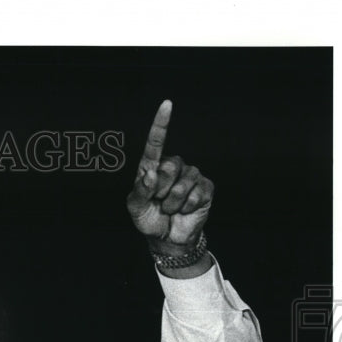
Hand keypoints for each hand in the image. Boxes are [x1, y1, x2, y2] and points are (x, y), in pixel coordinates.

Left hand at [126, 101, 213, 251]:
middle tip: (159, 202)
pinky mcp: (205, 187)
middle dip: (161, 191)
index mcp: (152, 167)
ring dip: (173, 203)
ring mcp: (190, 176)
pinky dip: (187, 207)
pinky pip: (196, 194)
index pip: (156, 143)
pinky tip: (184, 210)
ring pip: (182, 185)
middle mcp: (172, 167)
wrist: (168, 237)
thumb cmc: (148, 219)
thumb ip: (140, 191)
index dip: (161, 124)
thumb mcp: (135, 208)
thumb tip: (151, 173)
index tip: (167, 104)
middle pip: (168, 168)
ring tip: (170, 208)